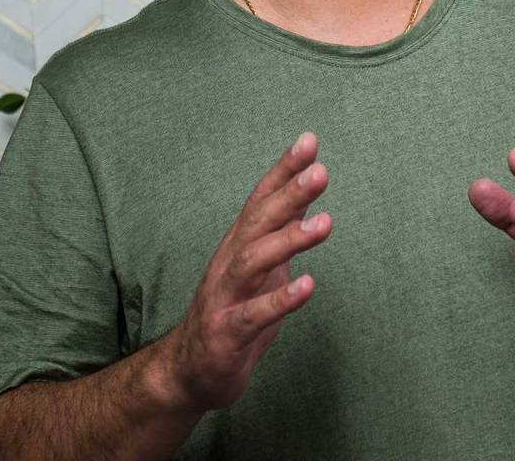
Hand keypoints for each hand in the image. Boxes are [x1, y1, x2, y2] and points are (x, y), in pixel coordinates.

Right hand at [164, 132, 330, 411]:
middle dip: (288, 194)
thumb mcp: (260, 267)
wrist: (189, 372)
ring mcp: (224, 299)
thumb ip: (279, 232)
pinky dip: (280, 300)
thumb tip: (304, 192)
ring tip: (325, 224)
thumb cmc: (232, 314)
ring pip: (252, 261)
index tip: (309, 142)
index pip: (260, 199)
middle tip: (320, 172)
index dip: (283, 170)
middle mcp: (228, 264)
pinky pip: (253, 316)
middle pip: (257, 222)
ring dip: (289, 240)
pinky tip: (308, 285)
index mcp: (238, 245)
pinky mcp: (227, 335)